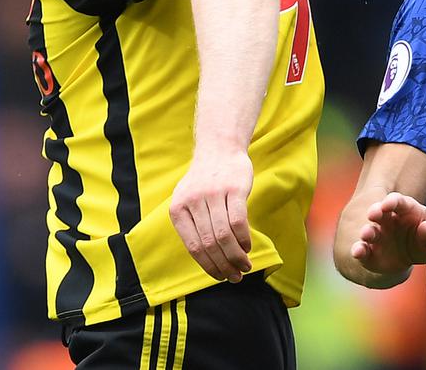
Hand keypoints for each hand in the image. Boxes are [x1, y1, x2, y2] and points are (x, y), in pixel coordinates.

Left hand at [169, 148, 254, 282]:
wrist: (219, 149)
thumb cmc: (205, 181)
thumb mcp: (188, 200)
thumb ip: (193, 225)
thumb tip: (207, 260)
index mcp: (178, 209)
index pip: (193, 246)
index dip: (208, 266)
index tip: (219, 276)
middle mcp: (193, 202)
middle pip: (210, 243)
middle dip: (224, 265)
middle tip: (235, 277)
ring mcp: (213, 194)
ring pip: (224, 235)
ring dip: (236, 256)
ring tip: (245, 266)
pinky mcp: (234, 188)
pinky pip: (238, 220)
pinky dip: (243, 238)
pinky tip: (247, 246)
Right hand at [350, 192, 425, 277]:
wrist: (409, 258)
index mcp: (405, 210)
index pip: (398, 201)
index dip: (393, 201)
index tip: (388, 204)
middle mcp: (387, 220)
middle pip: (379, 212)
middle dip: (375, 211)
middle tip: (373, 214)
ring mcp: (377, 236)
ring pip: (369, 231)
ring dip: (367, 232)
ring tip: (366, 234)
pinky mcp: (370, 253)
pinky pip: (362, 250)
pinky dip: (358, 250)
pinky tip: (357, 252)